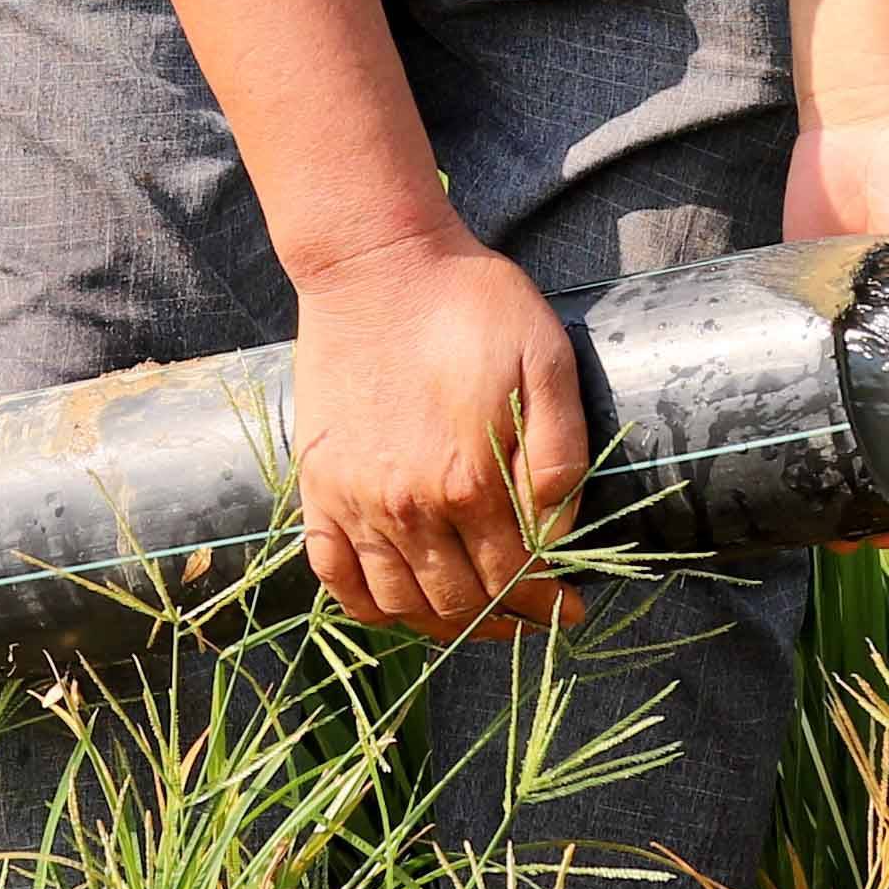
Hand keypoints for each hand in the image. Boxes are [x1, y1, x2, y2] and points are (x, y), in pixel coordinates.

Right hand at [285, 226, 582, 638]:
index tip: (570, 609)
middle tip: (529, 616)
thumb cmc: (469, 304)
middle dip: (505, 619)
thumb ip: (560, 451)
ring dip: (442, 624)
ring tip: (473, 616)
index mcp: (470, 481)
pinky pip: (334, 576)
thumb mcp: (545, 358)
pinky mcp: (318, 488)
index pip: (516, 577)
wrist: (375, 264)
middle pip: (461, 601)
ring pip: (401, 603)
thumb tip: (561, 530)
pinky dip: (367, 607)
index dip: (548, 603)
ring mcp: (356, 502)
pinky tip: (396, 605)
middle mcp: (409, 507)